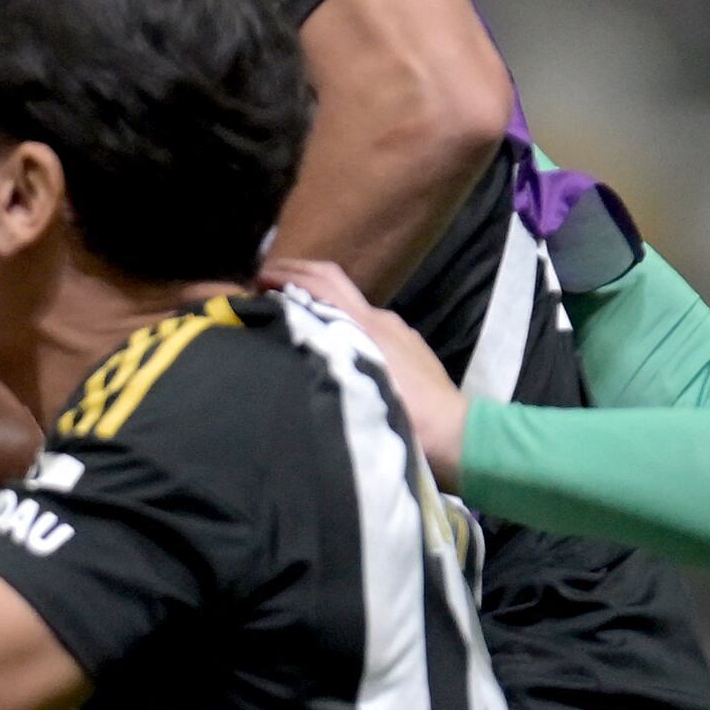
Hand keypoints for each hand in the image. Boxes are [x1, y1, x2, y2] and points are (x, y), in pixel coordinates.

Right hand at [271, 251, 468, 480]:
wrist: (454, 435)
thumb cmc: (403, 417)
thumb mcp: (355, 390)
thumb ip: (324, 357)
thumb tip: (292, 335)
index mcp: (365, 323)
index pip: (320, 282)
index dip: (286, 274)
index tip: (255, 280)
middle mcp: (380, 318)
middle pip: (333, 281)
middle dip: (298, 274)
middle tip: (265, 283)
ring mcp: (398, 331)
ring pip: (349, 305)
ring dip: (318, 300)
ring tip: (290, 315)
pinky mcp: (410, 348)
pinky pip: (367, 325)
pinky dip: (340, 321)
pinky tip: (331, 345)